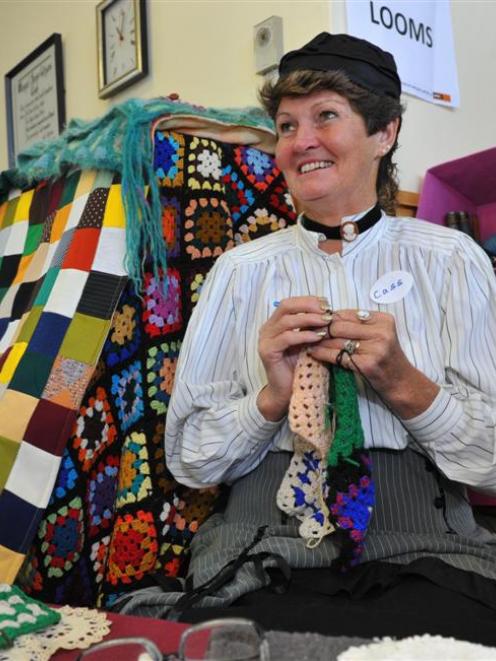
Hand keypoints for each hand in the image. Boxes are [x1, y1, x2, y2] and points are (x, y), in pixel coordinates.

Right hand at [257, 296, 331, 420]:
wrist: (287, 391)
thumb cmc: (299, 366)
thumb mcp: (308, 342)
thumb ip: (312, 327)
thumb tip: (328, 312)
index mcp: (275, 323)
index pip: (290, 303)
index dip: (308, 300)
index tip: (326, 304)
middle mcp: (267, 329)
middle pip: (286, 306)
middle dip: (308, 306)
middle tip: (326, 311)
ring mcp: (265, 340)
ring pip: (287, 320)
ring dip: (309, 319)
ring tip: (325, 322)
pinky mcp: (268, 352)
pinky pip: (286, 338)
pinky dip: (303, 335)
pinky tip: (317, 337)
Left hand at [308, 309, 438, 418]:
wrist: (400, 382)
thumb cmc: (384, 357)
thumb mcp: (377, 335)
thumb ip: (357, 325)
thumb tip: (324, 317)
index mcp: (383, 320)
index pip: (347, 314)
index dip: (328, 318)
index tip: (314, 321)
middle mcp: (381, 332)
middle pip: (339, 325)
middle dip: (322, 329)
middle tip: (307, 332)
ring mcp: (376, 348)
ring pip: (336, 340)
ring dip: (319, 342)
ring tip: (307, 342)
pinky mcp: (367, 364)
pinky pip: (337, 356)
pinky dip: (322, 354)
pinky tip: (313, 353)